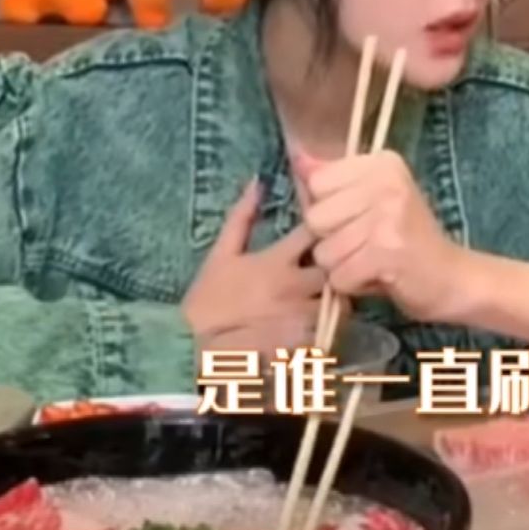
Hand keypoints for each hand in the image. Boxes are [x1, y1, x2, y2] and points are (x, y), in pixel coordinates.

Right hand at [182, 179, 325, 338]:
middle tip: (332, 269)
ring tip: (326, 300)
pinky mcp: (301, 347)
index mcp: (277, 260)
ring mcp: (299, 318)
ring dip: (334, 299)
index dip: (326, 229)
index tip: (326, 230)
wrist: (191, 349)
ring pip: (336, 304)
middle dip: (337, 268)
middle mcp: (294, 287)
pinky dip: (327, 329)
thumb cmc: (207, 298)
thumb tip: (258, 181)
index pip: (316, 234)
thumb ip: (242, 217)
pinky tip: (319, 326)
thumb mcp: (221, 253)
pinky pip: (327, 334)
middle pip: (335, 270)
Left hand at [295, 149, 460, 322]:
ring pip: (324, 251)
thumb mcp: (373, 199)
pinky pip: (339, 276)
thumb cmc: (408, 239)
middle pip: (315, 217)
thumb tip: (298, 158)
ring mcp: (388, 216)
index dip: (327, 208)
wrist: (453, 278)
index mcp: (383, 163)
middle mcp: (387, 182)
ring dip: (342, 267)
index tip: (357, 217)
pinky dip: (352, 285)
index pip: (317, 181)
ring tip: (372, 261)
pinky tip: (378, 276)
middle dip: (331, 241)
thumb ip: (335, 180)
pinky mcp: (388, 252)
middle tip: (366, 244)